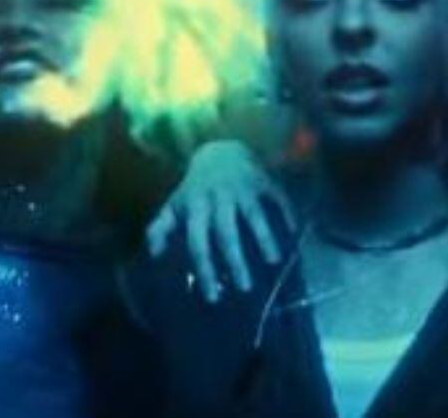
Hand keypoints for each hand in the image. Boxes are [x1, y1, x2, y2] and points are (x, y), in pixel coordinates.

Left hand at [146, 140, 295, 301]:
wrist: (218, 151)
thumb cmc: (195, 188)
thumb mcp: (175, 205)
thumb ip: (160, 228)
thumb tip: (154, 255)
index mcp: (195, 207)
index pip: (198, 242)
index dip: (204, 269)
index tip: (213, 296)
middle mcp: (218, 199)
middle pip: (226, 233)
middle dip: (235, 261)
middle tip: (244, 287)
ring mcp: (242, 188)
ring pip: (253, 216)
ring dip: (264, 238)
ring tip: (274, 261)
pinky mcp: (262, 180)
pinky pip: (275, 197)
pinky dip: (286, 213)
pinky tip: (293, 232)